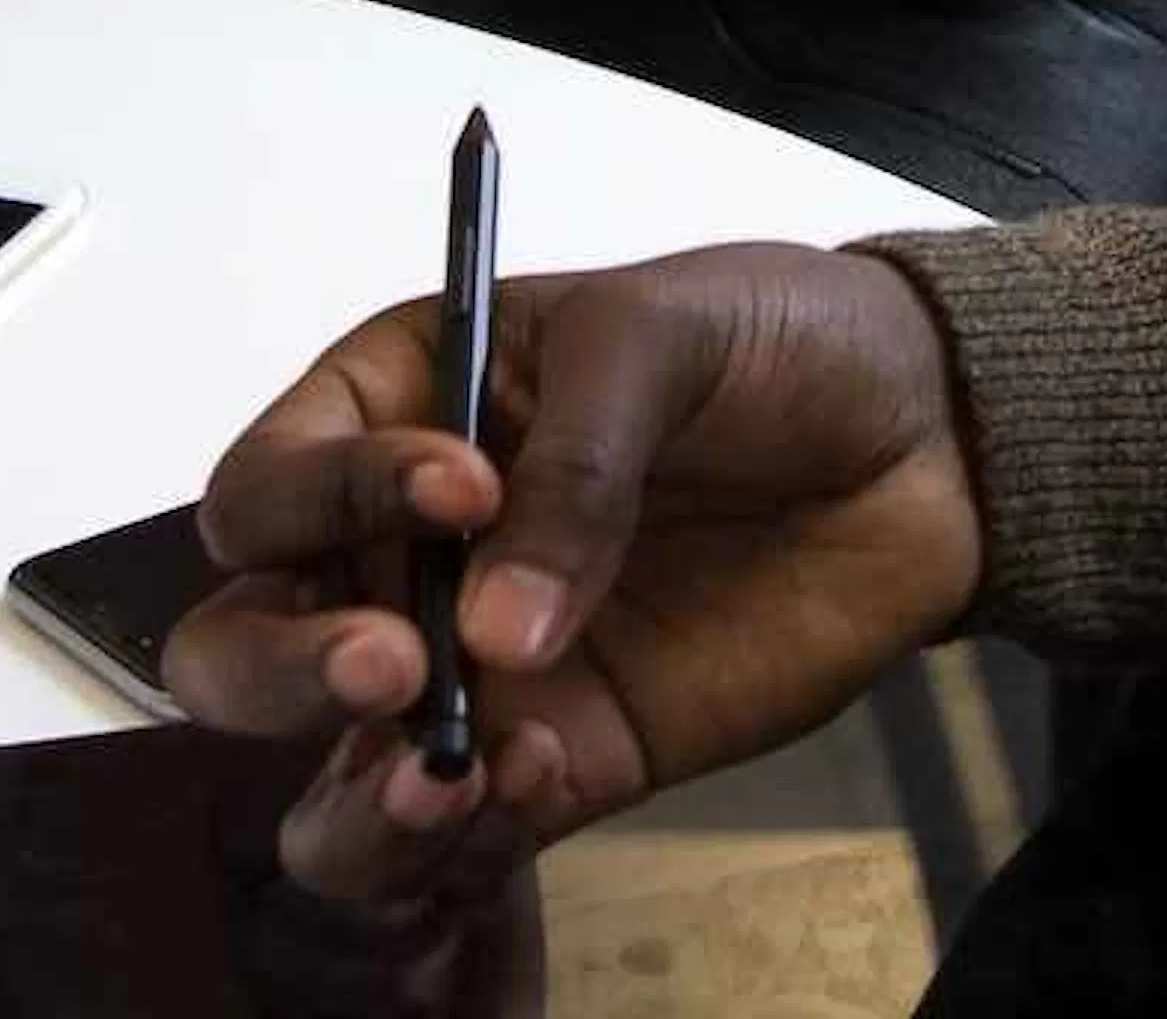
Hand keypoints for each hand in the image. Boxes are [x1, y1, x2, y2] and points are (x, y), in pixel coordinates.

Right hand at [164, 245, 984, 893]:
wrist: (921, 439)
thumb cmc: (764, 338)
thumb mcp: (657, 337)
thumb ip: (574, 468)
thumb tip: (494, 636)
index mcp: (394, 408)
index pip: (273, 480)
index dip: (329, 492)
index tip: (461, 485)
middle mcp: (407, 550)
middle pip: (246, 639)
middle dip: (278, 667)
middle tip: (392, 664)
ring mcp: (481, 667)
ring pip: (333, 773)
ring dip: (356, 795)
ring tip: (443, 771)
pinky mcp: (568, 754)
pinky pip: (476, 825)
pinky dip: (480, 829)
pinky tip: (540, 776)